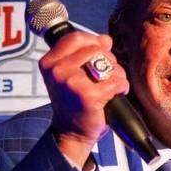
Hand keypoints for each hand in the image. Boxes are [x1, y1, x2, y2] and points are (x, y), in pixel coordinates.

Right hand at [38, 33, 128, 167]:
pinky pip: (116, 81)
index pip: (75, 38)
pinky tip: (113, 96)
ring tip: (109, 88)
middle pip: (95, 49)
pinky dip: (121, 88)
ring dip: (116, 75)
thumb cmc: (73, 103)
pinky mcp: (88, 95)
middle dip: (108, 60)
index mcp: (49, 62)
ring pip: (108, 64)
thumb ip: (84, 53)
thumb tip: (105, 39)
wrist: (72, 132)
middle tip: (105, 76)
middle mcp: (57, 70)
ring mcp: (72, 82)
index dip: (93, 42)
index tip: (99, 52)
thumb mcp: (71, 73)